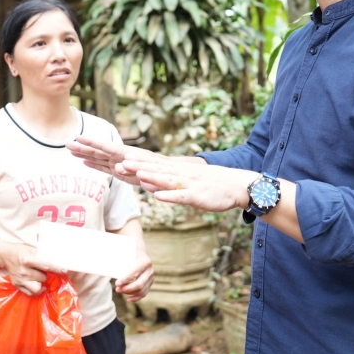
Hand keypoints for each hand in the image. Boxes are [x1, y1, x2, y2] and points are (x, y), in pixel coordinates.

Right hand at [0, 244, 64, 295]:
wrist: (5, 255)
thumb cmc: (21, 250)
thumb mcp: (32, 249)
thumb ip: (43, 254)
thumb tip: (59, 259)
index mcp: (27, 260)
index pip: (45, 266)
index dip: (56, 268)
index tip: (64, 270)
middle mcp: (23, 271)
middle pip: (43, 277)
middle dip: (46, 274)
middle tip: (42, 269)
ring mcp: (20, 280)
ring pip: (38, 287)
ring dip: (41, 281)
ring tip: (38, 275)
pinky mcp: (17, 285)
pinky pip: (31, 293)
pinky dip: (36, 290)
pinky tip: (37, 283)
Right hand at [67, 136, 164, 185]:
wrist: (173, 175)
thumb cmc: (164, 173)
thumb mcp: (152, 172)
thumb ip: (136, 169)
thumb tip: (120, 166)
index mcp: (127, 154)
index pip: (106, 147)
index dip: (91, 142)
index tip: (78, 137)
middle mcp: (121, 157)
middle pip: (98, 151)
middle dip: (82, 147)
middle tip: (66, 143)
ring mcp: (119, 164)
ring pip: (98, 158)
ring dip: (84, 154)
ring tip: (69, 150)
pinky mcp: (120, 172)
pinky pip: (103, 167)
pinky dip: (93, 165)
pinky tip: (83, 161)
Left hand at [115, 251, 153, 302]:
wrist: (139, 253)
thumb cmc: (129, 254)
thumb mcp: (125, 255)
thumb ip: (118, 263)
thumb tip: (107, 272)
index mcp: (144, 261)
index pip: (135, 272)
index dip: (126, 279)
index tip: (117, 283)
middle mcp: (149, 270)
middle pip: (139, 284)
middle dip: (127, 288)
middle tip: (117, 289)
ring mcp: (151, 278)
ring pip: (141, 290)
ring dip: (129, 293)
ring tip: (119, 291)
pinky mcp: (149, 284)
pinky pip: (143, 293)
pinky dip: (135, 298)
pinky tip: (128, 299)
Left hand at [122, 159, 257, 213]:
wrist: (235, 185)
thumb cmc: (206, 184)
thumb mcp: (183, 179)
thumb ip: (163, 179)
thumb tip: (142, 179)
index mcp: (174, 169)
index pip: (150, 163)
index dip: (133, 160)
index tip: (118, 157)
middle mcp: (179, 173)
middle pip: (154, 168)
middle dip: (136, 165)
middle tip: (119, 162)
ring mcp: (188, 183)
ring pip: (167, 180)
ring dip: (152, 177)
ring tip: (136, 173)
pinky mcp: (198, 196)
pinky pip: (182, 196)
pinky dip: (170, 196)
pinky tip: (158, 196)